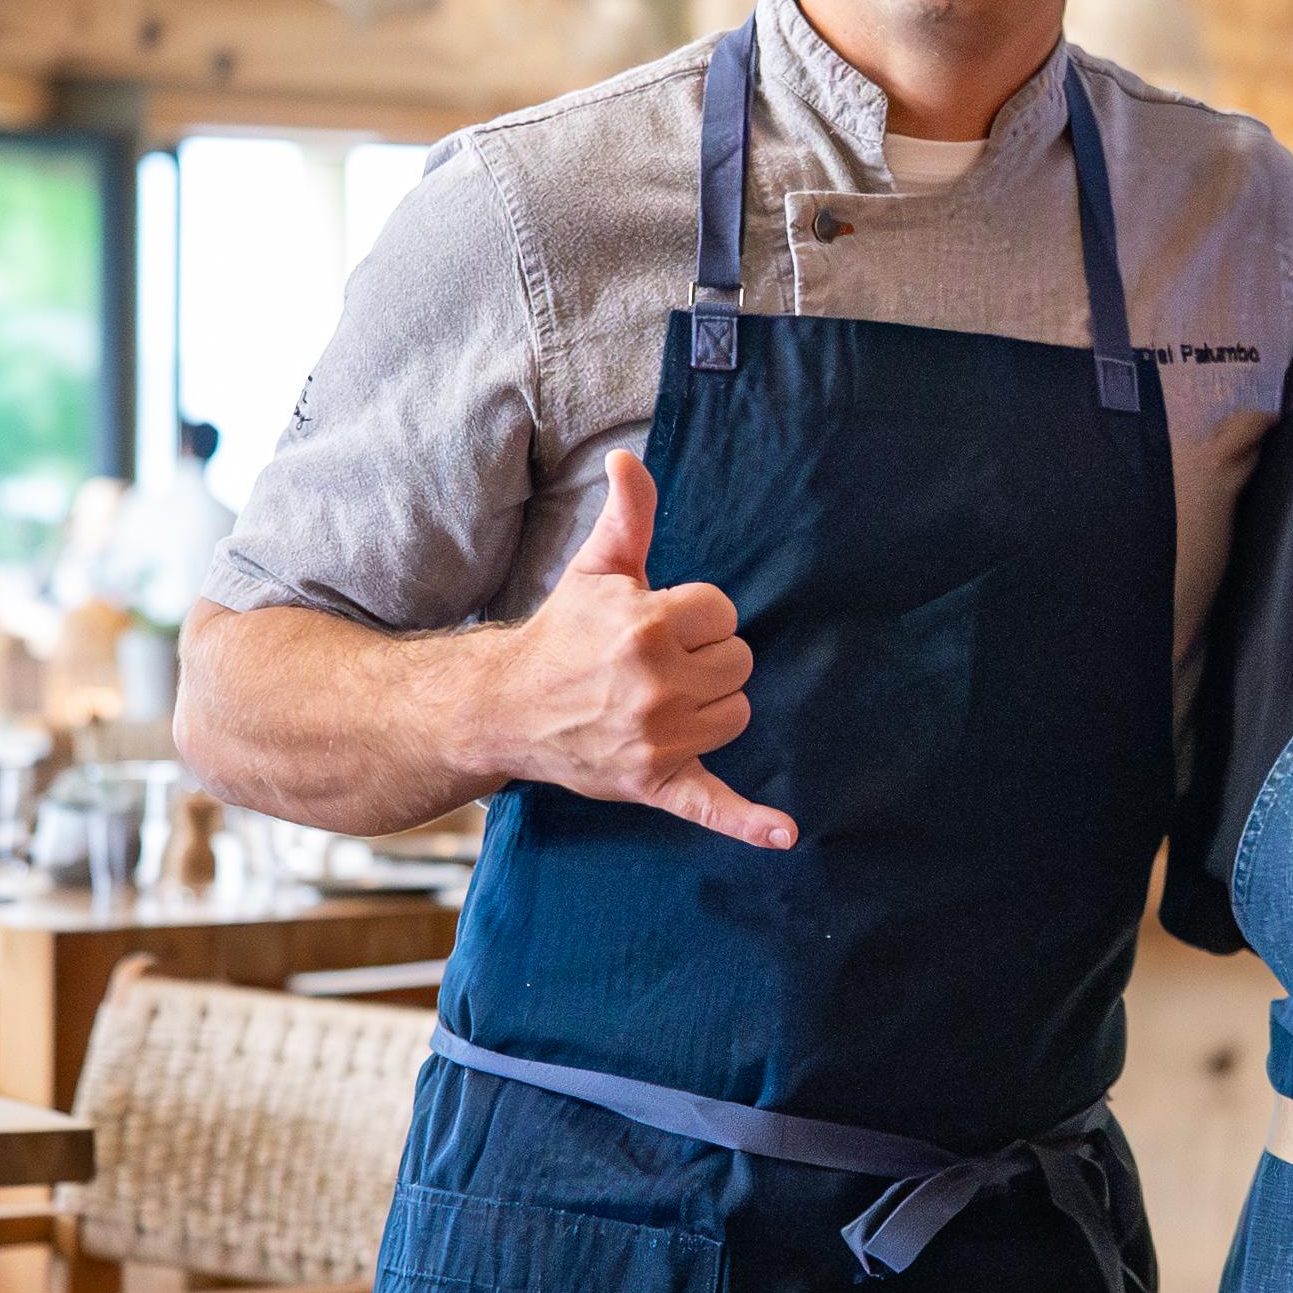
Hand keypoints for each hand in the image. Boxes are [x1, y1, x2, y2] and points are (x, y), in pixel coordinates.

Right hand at [481, 451, 794, 848]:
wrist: (507, 708)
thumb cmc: (561, 634)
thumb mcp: (595, 569)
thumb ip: (626, 514)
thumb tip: (629, 458)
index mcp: (646, 625)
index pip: (723, 612)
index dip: (695, 615)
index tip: (658, 624)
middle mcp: (654, 683)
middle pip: (739, 663)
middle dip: (707, 659)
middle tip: (657, 664)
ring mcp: (656, 738)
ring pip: (736, 714)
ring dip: (712, 707)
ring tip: (662, 701)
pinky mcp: (654, 782)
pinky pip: (712, 807)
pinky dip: (749, 823)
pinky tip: (785, 834)